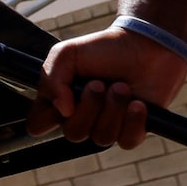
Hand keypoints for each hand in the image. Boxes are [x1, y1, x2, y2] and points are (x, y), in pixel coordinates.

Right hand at [27, 27, 186, 149]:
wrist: (149, 44)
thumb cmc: (106, 47)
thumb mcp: (67, 54)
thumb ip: (51, 79)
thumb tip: (62, 110)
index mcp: (60, 102)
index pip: (37, 126)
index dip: (46, 118)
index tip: (63, 98)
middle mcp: (82, 117)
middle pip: (73, 135)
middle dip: (89, 107)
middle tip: (100, 83)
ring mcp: (108, 124)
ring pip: (102, 138)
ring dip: (114, 109)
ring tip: (122, 86)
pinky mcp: (134, 128)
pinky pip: (127, 141)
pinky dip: (133, 121)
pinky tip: (138, 103)